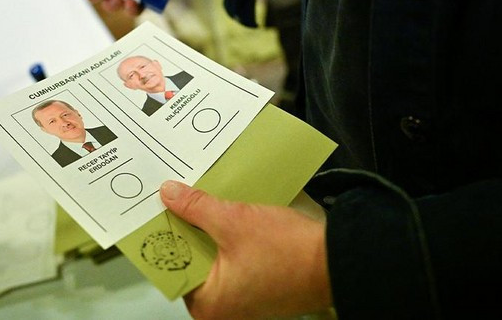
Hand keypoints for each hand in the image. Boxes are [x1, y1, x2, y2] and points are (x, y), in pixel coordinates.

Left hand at [161, 181, 332, 319]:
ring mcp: (241, 304)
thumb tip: (169, 194)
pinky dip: (229, 242)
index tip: (162, 207)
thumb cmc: (289, 252)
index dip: (168, 232)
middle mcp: (221, 312)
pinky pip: (232, 263)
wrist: (339, 260)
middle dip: (191, 230)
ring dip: (211, 233)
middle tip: (182, 198)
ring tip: (204, 204)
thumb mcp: (234, 220)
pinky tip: (228, 218)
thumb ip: (196, 207)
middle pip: (192, 262)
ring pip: (213, 260)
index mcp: (207, 305)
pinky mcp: (258, 291)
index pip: (173, 264)